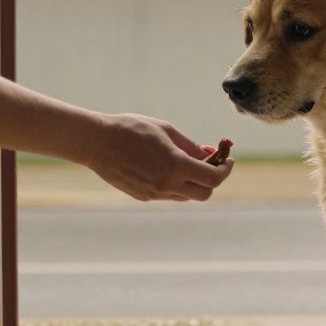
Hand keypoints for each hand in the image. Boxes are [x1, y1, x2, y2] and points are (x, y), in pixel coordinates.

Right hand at [83, 113, 233, 200]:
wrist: (96, 142)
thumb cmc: (131, 129)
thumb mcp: (166, 130)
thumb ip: (190, 146)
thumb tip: (209, 154)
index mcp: (175, 166)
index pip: (213, 178)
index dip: (226, 170)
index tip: (228, 160)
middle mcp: (166, 185)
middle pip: (204, 194)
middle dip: (212, 180)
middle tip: (211, 164)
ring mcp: (154, 194)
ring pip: (186, 195)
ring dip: (193, 182)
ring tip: (187, 163)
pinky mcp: (142, 196)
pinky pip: (168, 194)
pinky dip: (175, 184)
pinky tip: (165, 167)